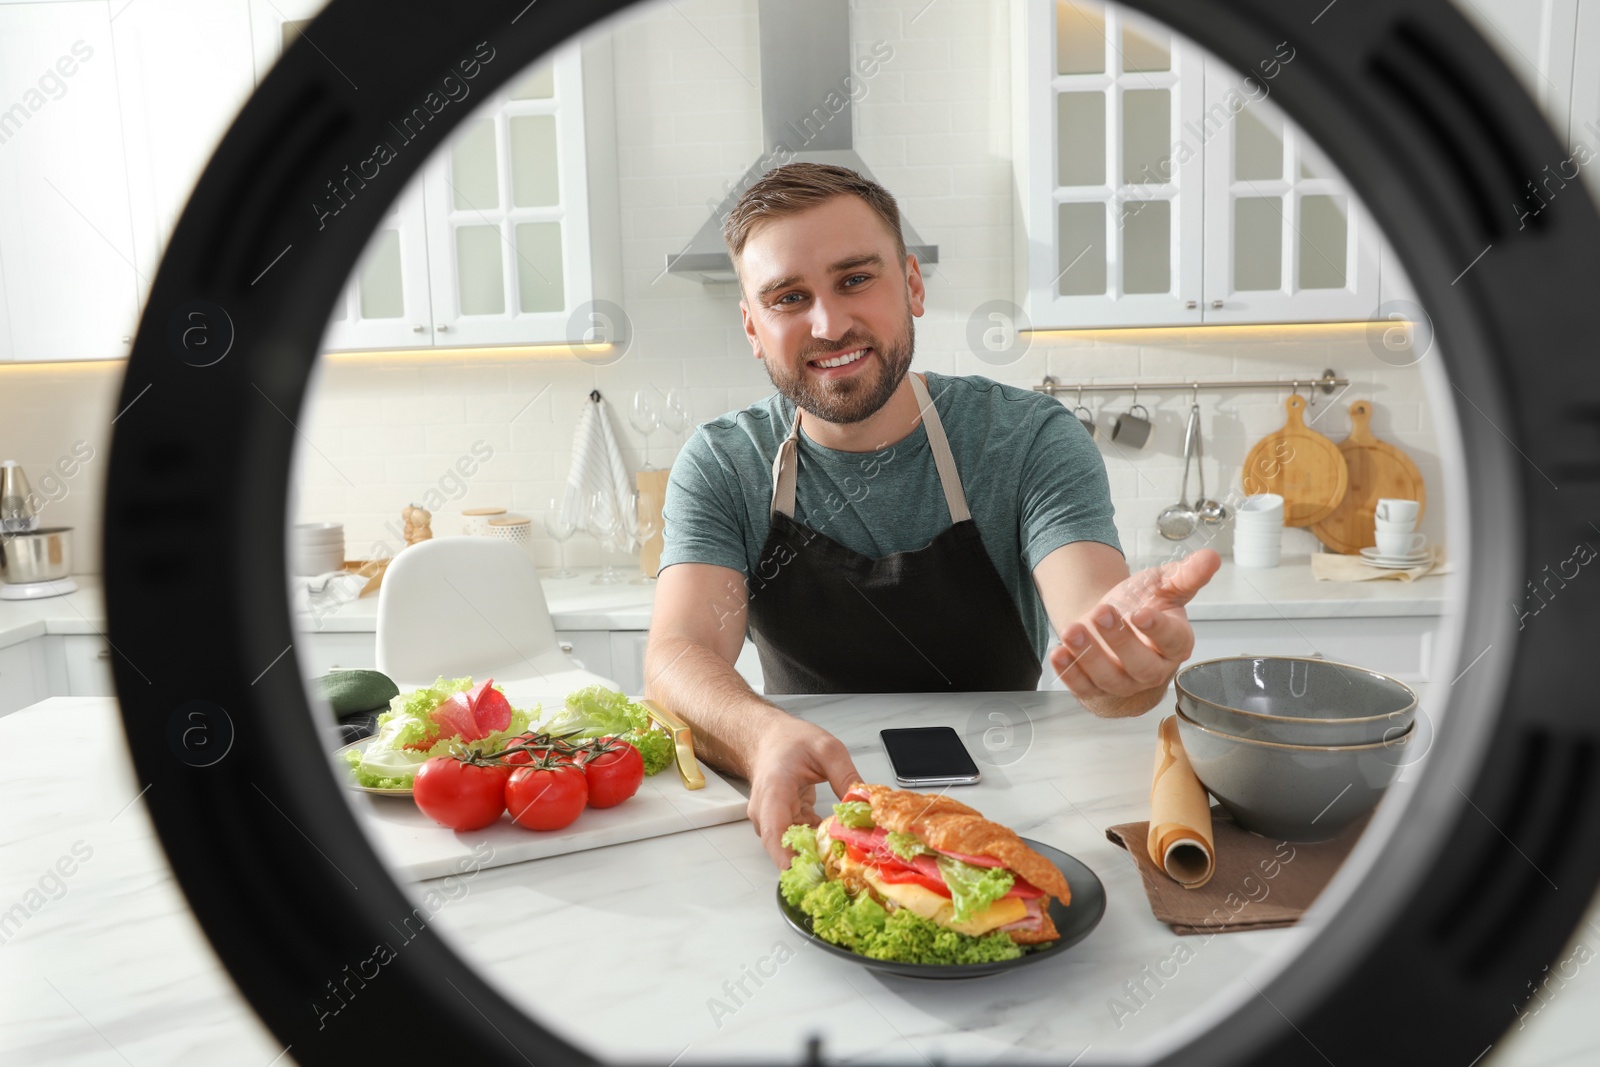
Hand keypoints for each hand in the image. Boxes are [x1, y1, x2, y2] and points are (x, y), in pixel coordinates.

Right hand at [745, 716, 862, 869]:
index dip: (788, 856)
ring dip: (817, 852)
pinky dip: (816, 843)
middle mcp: (766, 811)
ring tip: (845, 854)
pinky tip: (837, 842)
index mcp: (775, 789)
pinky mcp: (781, 824)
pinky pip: (798, 840)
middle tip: (842, 867)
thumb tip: (864, 802)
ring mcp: (771, 820)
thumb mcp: (826, 748)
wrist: (770, 738)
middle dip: (812, 860)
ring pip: (792, 846)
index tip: (808, 872)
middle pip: (783, 846)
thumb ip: (845, 775)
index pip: (775, 831)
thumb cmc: (790, 741)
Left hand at [1049, 549, 1220, 706]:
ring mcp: (1124, 684)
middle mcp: (1153, 670)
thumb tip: (1212, 556)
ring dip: (1089, 657)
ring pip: (1110, 679)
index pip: (1173, 641)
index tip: (1140, 613)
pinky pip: (1083, 688)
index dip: (1157, 629)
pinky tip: (1058, 653)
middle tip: (1102, 613)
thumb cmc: (1140, 606)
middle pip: (1141, 666)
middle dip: (1119, 640)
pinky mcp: (1096, 692)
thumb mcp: (1163, 585)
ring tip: (1073, 630)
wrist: (1108, 622)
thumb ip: (1186, 575)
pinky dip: (1069, 673)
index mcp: (1175, 644)